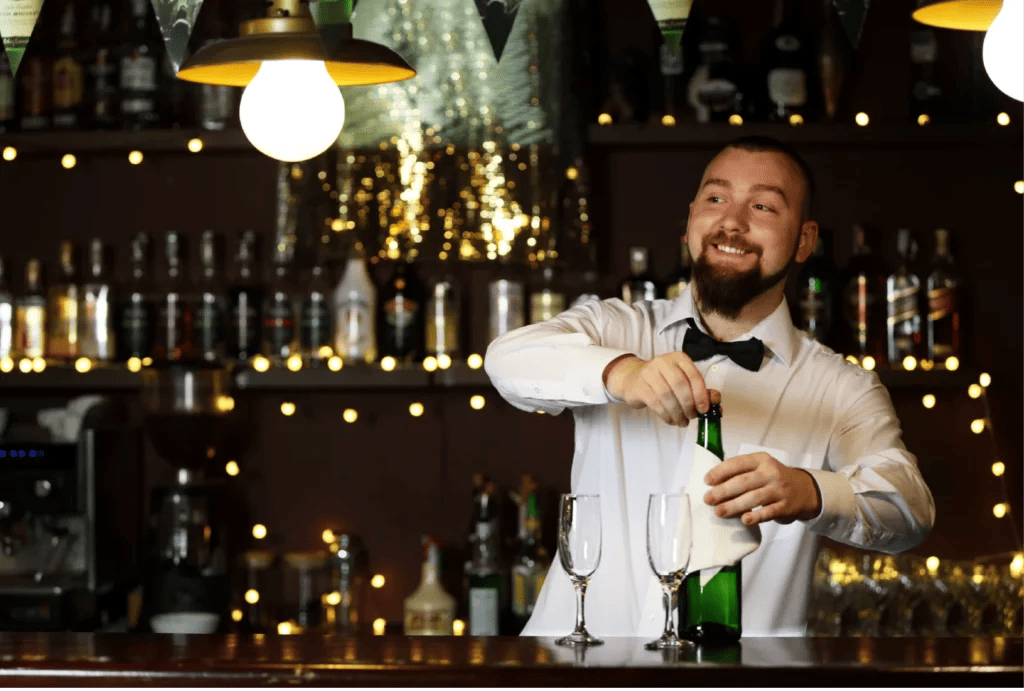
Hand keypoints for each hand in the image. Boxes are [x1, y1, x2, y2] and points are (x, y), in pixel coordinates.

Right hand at [602, 353, 711, 426]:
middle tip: (692, 416)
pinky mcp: (639, 386)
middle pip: (680, 385)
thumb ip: (701, 390)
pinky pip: (655, 403)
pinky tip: (670, 420)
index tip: (704, 409)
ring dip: (677, 413)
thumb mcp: (683, 381)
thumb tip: (716, 402)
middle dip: (688, 405)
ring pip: (667, 396)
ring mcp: (649, 373)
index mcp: (679, 358)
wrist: (634, 380)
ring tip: (682, 421)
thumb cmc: (663, 382)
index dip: (701, 395)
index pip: (694, 375)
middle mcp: (663, 362)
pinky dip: (666, 415)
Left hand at [703, 452, 821, 525]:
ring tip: (719, 512)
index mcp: (761, 459)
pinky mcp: (785, 506)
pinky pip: (768, 512)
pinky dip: (755, 516)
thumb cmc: (773, 478)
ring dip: (734, 506)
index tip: (707, 480)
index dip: (721, 471)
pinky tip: (744, 520)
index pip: (738, 463)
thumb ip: (741, 471)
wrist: (804, 490)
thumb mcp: (761, 467)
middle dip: (723, 491)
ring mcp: (779, 490)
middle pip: (743, 481)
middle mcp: (771, 473)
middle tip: (708, 499)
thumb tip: (713, 483)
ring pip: (754, 498)